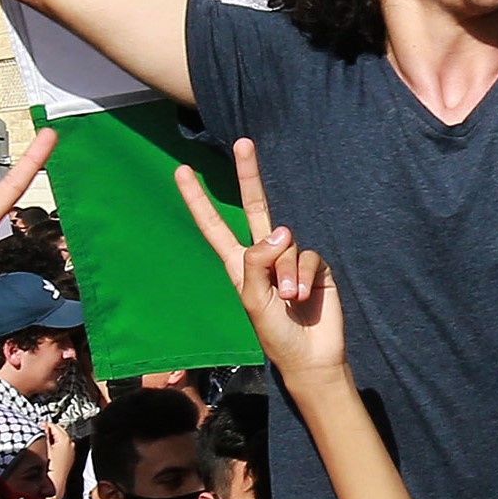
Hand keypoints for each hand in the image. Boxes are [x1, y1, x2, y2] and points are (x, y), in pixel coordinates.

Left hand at [175, 141, 342, 380]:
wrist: (309, 356)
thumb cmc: (274, 333)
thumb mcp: (253, 301)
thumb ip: (258, 263)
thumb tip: (279, 230)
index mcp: (239, 263)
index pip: (214, 226)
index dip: (198, 200)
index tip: (182, 171)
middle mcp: (264, 254)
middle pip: (255, 206)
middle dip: (249, 175)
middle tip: (242, 142)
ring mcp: (290, 257)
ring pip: (286, 242)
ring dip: (287, 273)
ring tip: (288, 300)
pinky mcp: (315, 265)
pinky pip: (308, 256)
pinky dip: (304, 276)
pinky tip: (304, 296)